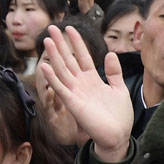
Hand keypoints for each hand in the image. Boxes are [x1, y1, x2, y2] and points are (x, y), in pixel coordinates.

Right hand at [36, 26, 134, 161]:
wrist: (118, 136)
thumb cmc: (118, 116)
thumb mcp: (119, 88)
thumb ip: (114, 72)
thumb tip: (111, 54)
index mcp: (92, 80)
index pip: (82, 56)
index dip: (76, 43)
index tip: (70, 28)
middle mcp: (81, 84)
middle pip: (69, 60)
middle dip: (61, 44)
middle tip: (52, 27)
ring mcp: (76, 93)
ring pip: (62, 71)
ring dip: (54, 56)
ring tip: (47, 40)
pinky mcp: (73, 104)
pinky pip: (61, 89)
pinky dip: (53, 78)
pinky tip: (45, 66)